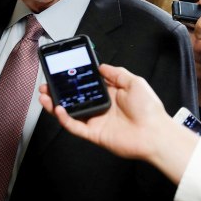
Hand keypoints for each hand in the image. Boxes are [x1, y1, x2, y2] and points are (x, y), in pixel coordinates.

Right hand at [39, 64, 198, 184]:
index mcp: (110, 94)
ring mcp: (97, 121)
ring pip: (71, 113)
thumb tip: (101, 66)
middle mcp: (101, 107)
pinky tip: (58, 109)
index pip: (87, 85)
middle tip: (47, 85)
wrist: (155, 133)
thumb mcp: (134, 82)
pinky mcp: (95, 134)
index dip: (74, 79)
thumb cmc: (149, 109)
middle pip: (75, 99)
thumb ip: (116, 73)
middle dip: (59, 92)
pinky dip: (65, 119)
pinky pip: (75, 127)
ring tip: (45, 96)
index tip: (62, 72)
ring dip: (56, 105)